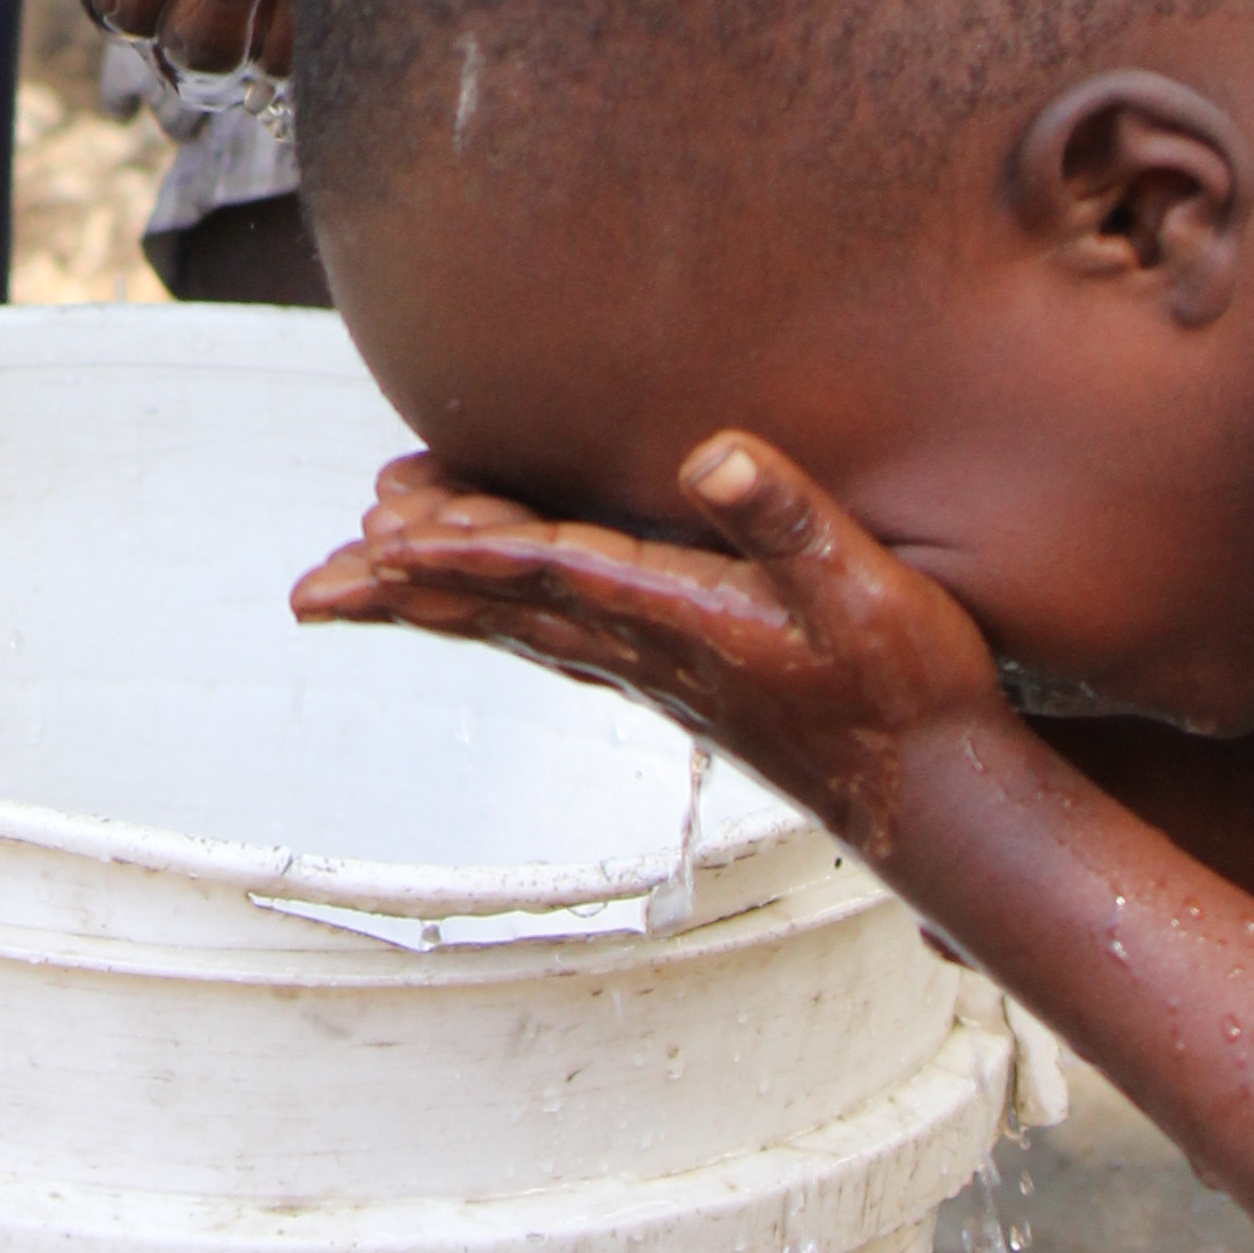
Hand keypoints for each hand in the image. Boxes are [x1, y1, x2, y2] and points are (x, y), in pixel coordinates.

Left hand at [293, 431, 1004, 871]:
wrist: (944, 804)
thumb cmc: (911, 691)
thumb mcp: (864, 587)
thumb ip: (787, 518)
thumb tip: (712, 449)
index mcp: (678, 622)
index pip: (540, 575)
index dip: (456, 550)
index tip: (374, 538)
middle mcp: (647, 654)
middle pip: (497, 614)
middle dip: (400, 595)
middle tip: (309, 594)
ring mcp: (656, 672)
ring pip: (517, 628)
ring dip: (432, 603)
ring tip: (357, 579)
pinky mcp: (679, 680)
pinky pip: (559, 637)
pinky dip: (497, 612)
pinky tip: (481, 603)